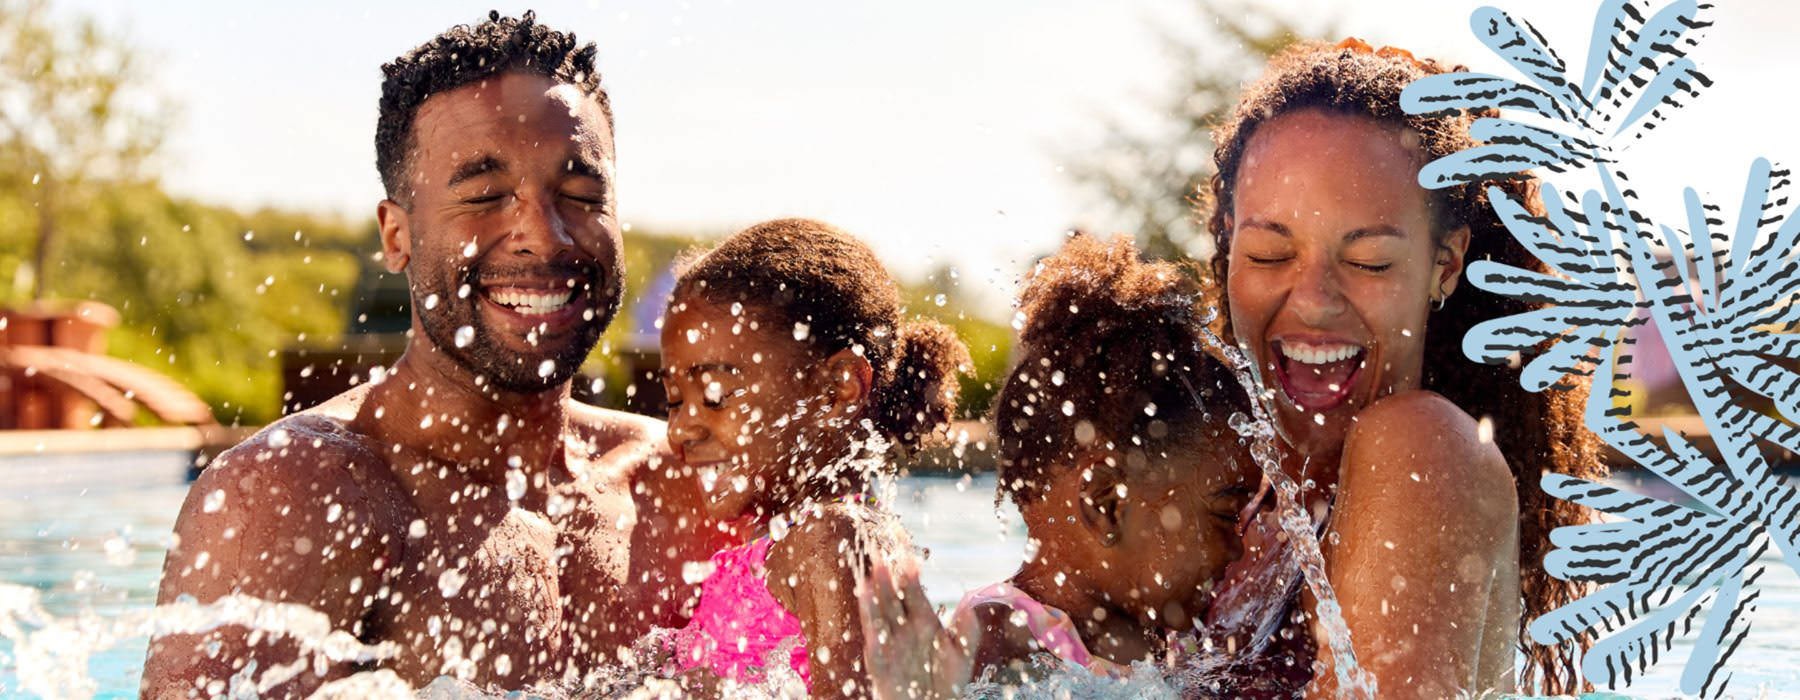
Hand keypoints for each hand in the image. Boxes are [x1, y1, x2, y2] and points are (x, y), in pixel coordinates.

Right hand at [855, 556, 970, 699]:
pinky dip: (870, 624)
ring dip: (876, 596)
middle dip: (888, 578)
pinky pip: (874, 641)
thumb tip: (970, 607)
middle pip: (893, 598)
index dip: (911, 575)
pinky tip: (867, 613)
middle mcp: (904, 629)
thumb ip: (967, 632)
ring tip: (873, 574)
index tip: (909, 556)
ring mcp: (890, 644)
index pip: (914, 593)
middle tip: (884, 556)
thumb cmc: (946, 685)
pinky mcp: (879, 662)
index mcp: (923, 622)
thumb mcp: (961, 656)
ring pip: (880, 614)